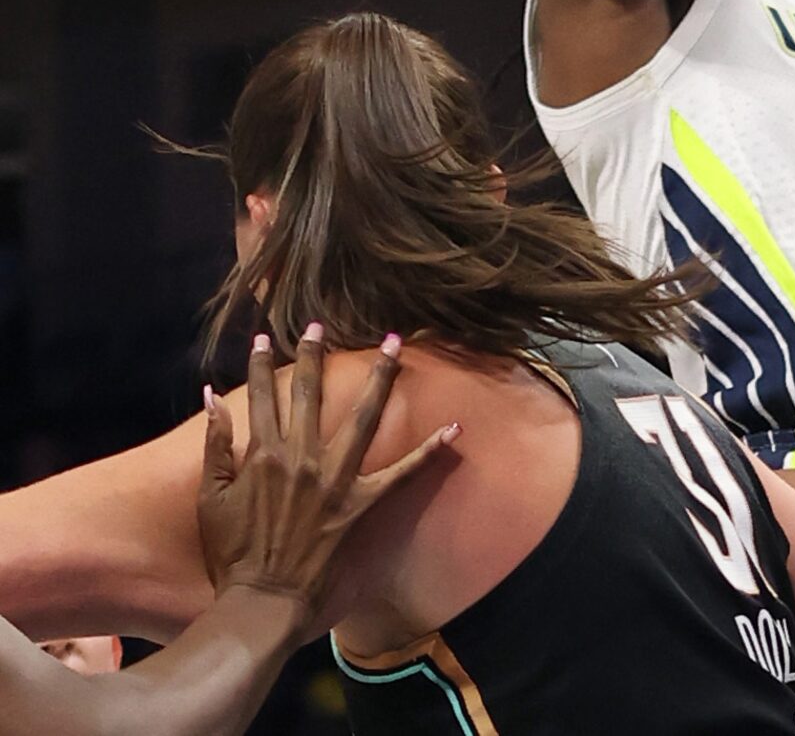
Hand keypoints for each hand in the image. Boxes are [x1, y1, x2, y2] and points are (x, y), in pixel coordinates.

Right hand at [197, 327, 456, 621]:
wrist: (261, 601)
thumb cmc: (232, 554)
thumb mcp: (210, 499)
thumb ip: (214, 445)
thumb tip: (210, 397)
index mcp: (264, 456)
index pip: (262, 399)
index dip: (262, 367)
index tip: (264, 339)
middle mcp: (302, 459)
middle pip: (310, 395)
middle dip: (315, 356)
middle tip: (319, 324)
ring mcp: (335, 480)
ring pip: (364, 416)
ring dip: (380, 377)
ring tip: (394, 343)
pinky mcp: (361, 504)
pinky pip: (403, 473)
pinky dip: (429, 451)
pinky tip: (454, 428)